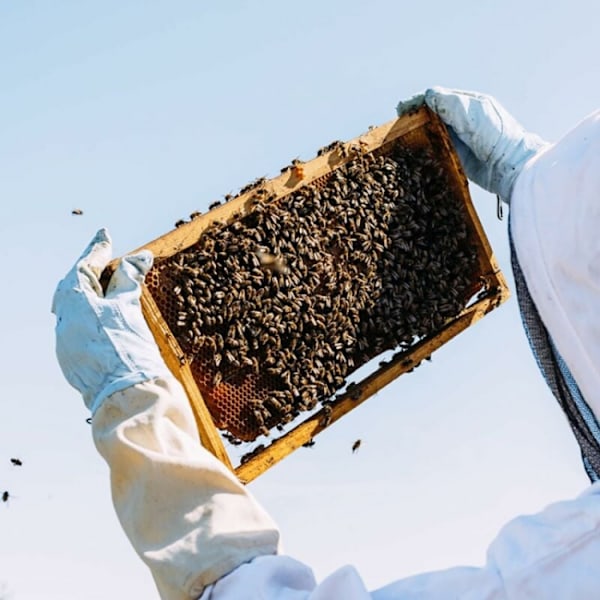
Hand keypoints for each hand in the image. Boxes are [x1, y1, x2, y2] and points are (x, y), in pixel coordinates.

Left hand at [51, 229, 171, 413]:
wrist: (127, 392)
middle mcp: (64, 320)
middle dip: (92, 271)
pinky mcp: (74, 357)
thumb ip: (130, 279)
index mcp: (73, 302)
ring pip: (77, 307)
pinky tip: (107, 316)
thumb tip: (140, 256)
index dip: (97, 249)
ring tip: (112, 286)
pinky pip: (81, 325)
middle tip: (108, 258)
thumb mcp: (129, 307)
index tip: (105, 234)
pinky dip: (94, 314)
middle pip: (75, 286)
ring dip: (93, 294)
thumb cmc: (127, 347)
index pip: (84, 266)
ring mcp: (66, 340)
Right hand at [397, 86, 547, 202]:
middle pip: (431, 115)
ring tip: (401, 139)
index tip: (401, 109)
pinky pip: (436, 151)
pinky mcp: (457, 158)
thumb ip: (446, 102)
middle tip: (397, 125)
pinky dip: (425, 150)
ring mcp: (459, 139)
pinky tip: (414, 153)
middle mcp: (462, 120)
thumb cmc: (494, 135)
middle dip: (414, 118)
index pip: (436, 98)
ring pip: (432, 133)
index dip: (417, 102)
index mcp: (466, 103)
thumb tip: (425, 96)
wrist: (509, 165)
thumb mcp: (469, 111)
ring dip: (417, 134)